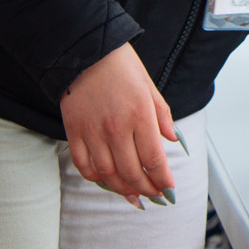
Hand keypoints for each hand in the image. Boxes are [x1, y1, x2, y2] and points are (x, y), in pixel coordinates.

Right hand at [60, 43, 176, 206]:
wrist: (86, 51)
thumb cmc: (121, 66)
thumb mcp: (150, 87)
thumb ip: (162, 116)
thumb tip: (174, 141)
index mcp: (140, 115)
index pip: (154, 159)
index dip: (162, 180)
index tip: (169, 190)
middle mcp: (116, 128)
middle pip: (132, 172)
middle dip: (146, 190)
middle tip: (155, 197)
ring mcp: (92, 132)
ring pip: (107, 174)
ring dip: (122, 190)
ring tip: (134, 196)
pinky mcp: (74, 132)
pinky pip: (83, 165)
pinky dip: (95, 178)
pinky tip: (106, 181)